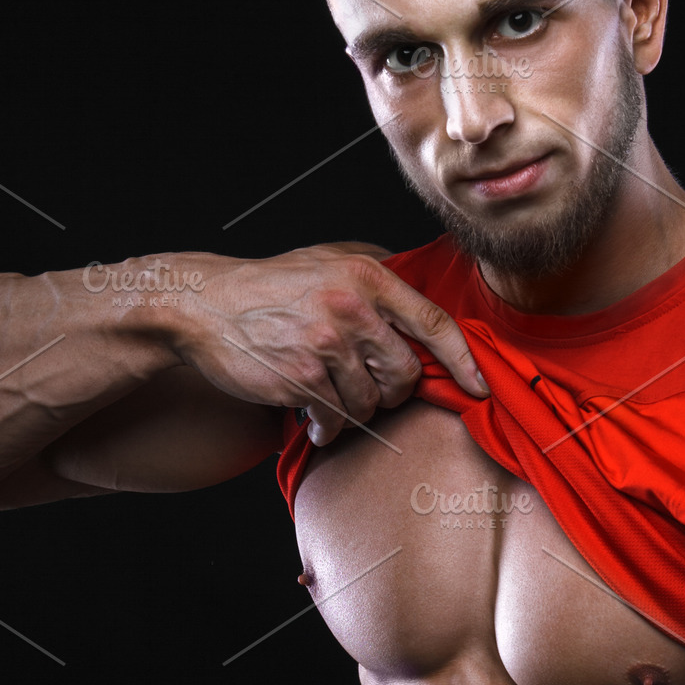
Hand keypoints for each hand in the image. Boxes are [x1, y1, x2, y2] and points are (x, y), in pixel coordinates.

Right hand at [169, 242, 488, 443]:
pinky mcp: (302, 378)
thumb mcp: (328, 258)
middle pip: (406, 373)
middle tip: (371, 389)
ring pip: (370, 402)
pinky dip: (328, 426)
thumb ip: (376, 270)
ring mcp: (326, 345)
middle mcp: (352, 309)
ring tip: (330, 397)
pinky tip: (312, 416)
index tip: (480, 385)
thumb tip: (423, 291)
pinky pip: (336, 418)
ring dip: (355, 410)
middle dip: (394, 392)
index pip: (434, 322)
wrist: (205, 306)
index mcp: (367, 277)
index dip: (464, 360)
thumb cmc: (269, 285)